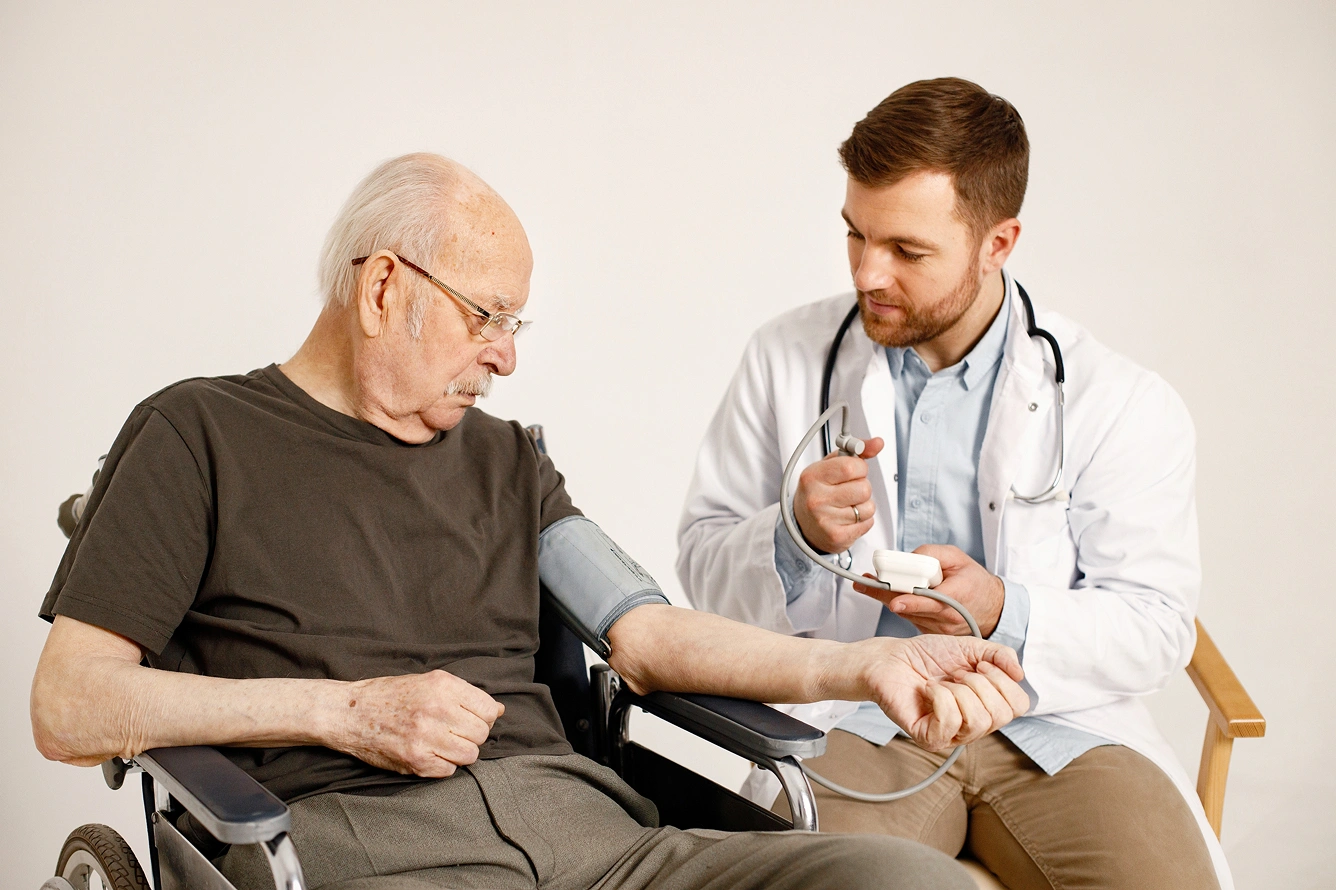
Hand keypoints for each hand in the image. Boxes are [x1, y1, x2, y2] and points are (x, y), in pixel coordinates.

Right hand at [331, 670, 504, 776]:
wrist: (349, 714)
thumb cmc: (390, 696)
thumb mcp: (428, 683)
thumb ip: (464, 695)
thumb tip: (498, 710)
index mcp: (442, 686)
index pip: (488, 709)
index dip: (484, 717)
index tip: (471, 718)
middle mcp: (436, 710)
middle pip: (481, 733)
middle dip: (472, 735)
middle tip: (453, 732)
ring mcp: (426, 737)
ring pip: (470, 754)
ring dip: (460, 752)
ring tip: (442, 743)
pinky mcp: (415, 760)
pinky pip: (449, 770)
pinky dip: (443, 765)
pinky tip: (429, 753)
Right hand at [793, 437, 884, 553]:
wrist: (802, 525)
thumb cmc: (818, 492)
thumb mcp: (830, 467)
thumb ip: (855, 452)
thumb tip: (877, 443)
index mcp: (812, 476)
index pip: (850, 466)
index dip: (860, 468)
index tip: (853, 471)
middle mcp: (816, 498)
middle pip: (864, 489)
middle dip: (862, 488)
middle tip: (849, 490)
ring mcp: (825, 520)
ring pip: (868, 507)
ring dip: (863, 505)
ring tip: (847, 505)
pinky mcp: (837, 537)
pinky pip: (867, 523)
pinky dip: (862, 521)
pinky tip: (847, 518)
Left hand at [853, 544, 1004, 635]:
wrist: (990, 607)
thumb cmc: (973, 580)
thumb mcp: (957, 557)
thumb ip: (931, 554)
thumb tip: (906, 559)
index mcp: (957, 597)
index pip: (930, 601)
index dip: (910, 600)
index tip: (893, 599)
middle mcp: (947, 617)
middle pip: (909, 607)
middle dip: (885, 594)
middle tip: (865, 583)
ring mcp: (938, 629)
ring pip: (905, 613)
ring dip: (889, 598)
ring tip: (874, 583)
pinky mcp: (930, 633)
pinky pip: (909, 618)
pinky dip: (901, 605)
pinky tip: (897, 593)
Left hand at [857, 634, 1028, 751]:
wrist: (891, 658)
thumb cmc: (928, 656)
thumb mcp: (971, 647)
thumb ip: (999, 655)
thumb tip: (1020, 674)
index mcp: (987, 707)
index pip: (1019, 706)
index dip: (1002, 680)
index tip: (978, 665)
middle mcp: (973, 726)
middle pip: (1001, 715)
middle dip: (979, 684)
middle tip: (956, 674)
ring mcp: (951, 735)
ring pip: (977, 720)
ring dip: (958, 690)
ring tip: (941, 682)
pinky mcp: (928, 738)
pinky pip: (949, 722)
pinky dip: (939, 697)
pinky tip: (928, 690)